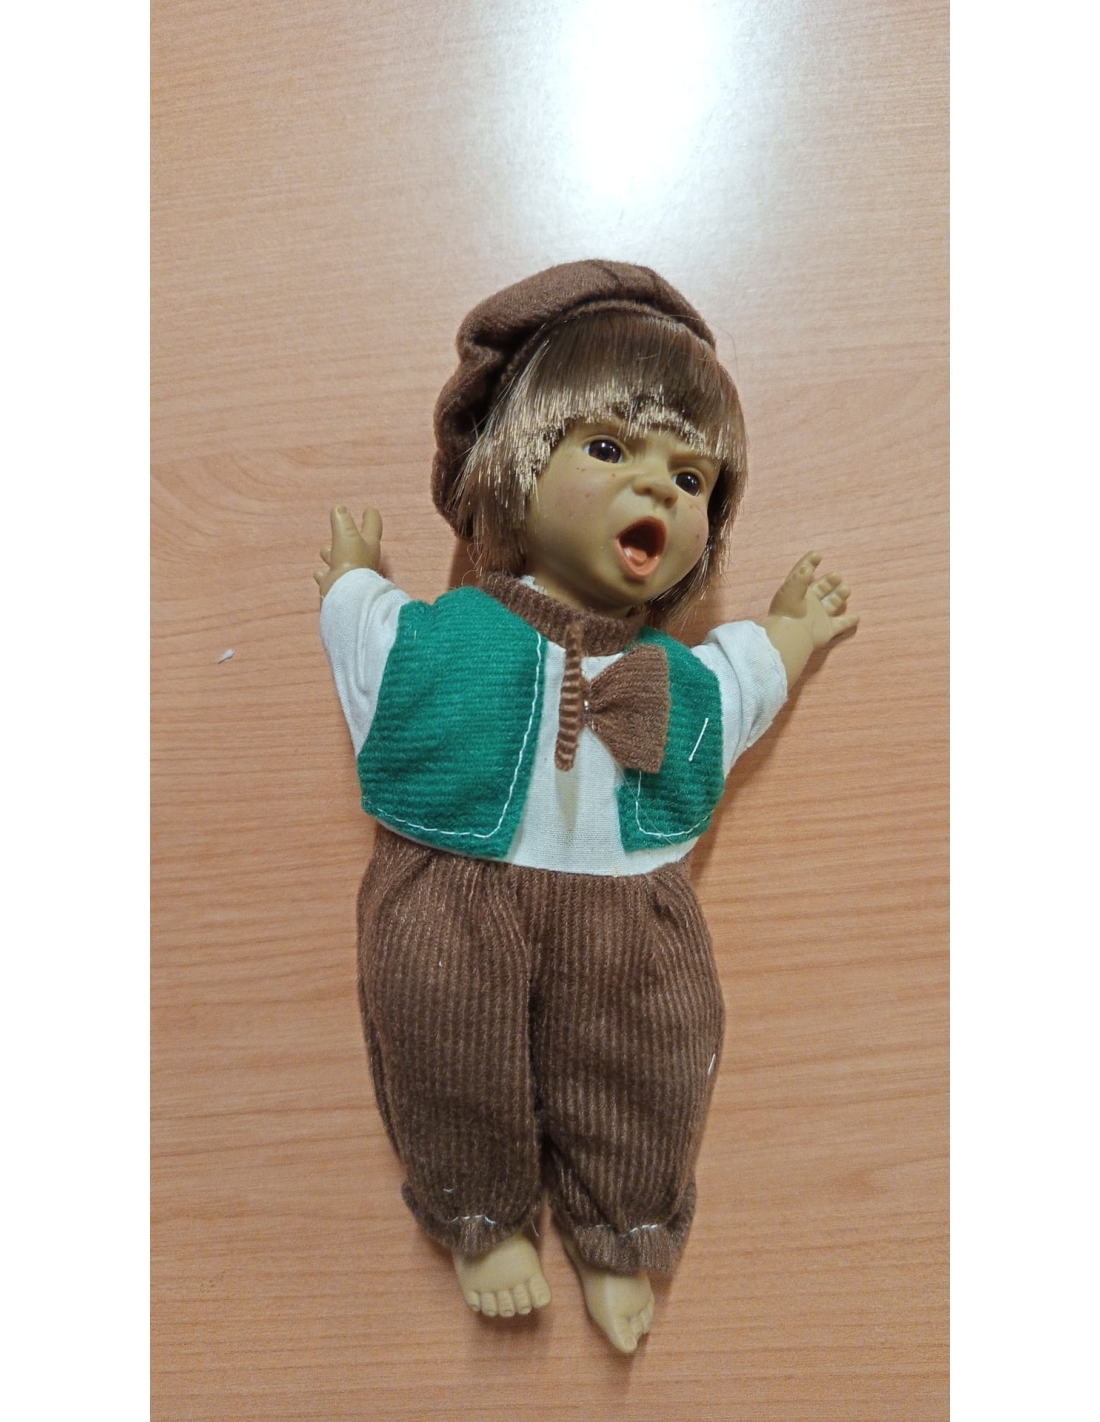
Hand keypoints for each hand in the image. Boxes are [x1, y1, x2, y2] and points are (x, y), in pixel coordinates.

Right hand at [314, 506, 382, 596]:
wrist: (347, 595)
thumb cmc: (351, 561)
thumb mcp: (345, 535)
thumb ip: (342, 521)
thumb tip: (340, 509)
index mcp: (369, 544)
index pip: (373, 525)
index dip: (371, 516)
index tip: (369, 510)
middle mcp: (364, 559)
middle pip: (356, 545)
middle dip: (347, 537)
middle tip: (341, 530)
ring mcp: (352, 575)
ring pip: (341, 561)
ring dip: (332, 555)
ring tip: (324, 551)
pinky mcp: (339, 587)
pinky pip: (330, 578)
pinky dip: (324, 575)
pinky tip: (319, 574)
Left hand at [763, 550, 857, 687]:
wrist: (791, 637)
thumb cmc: (788, 612)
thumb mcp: (791, 590)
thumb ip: (800, 577)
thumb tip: (808, 569)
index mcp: (796, 592)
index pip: (802, 574)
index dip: (809, 563)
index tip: (818, 554)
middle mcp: (807, 604)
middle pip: (821, 589)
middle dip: (829, 581)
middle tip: (837, 576)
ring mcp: (817, 617)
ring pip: (831, 604)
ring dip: (839, 596)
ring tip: (845, 589)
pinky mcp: (826, 630)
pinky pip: (840, 625)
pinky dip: (849, 621)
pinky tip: (857, 616)